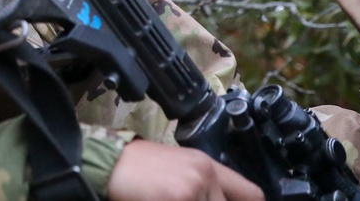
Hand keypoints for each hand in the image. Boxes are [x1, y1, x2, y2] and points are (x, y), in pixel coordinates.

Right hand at [107, 139, 263, 200]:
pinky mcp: (178, 199)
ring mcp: (192, 189)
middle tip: (184, 200)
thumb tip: (216, 199)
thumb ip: (202, 187)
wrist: (108, 162)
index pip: (251, 194)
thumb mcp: (177, 170)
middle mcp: (205, 175)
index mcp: (206, 165)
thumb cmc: (138, 169)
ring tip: (169, 198)